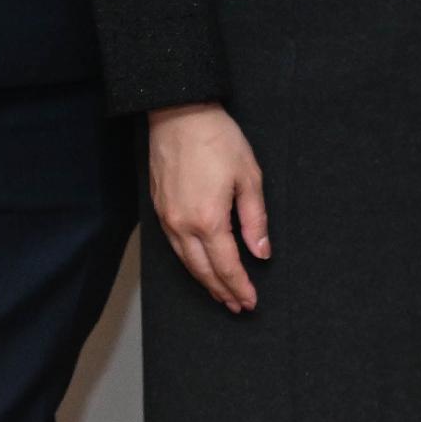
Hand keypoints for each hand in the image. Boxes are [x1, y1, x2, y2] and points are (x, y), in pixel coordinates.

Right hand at [148, 102, 270, 313]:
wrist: (179, 115)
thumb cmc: (218, 141)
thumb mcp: (249, 177)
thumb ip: (255, 219)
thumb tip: (261, 252)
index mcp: (208, 220)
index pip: (226, 266)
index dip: (239, 286)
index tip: (251, 301)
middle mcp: (182, 226)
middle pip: (203, 271)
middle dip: (222, 291)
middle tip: (238, 306)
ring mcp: (167, 219)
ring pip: (186, 263)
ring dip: (205, 282)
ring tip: (222, 295)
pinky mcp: (159, 210)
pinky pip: (174, 247)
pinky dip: (190, 263)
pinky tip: (200, 267)